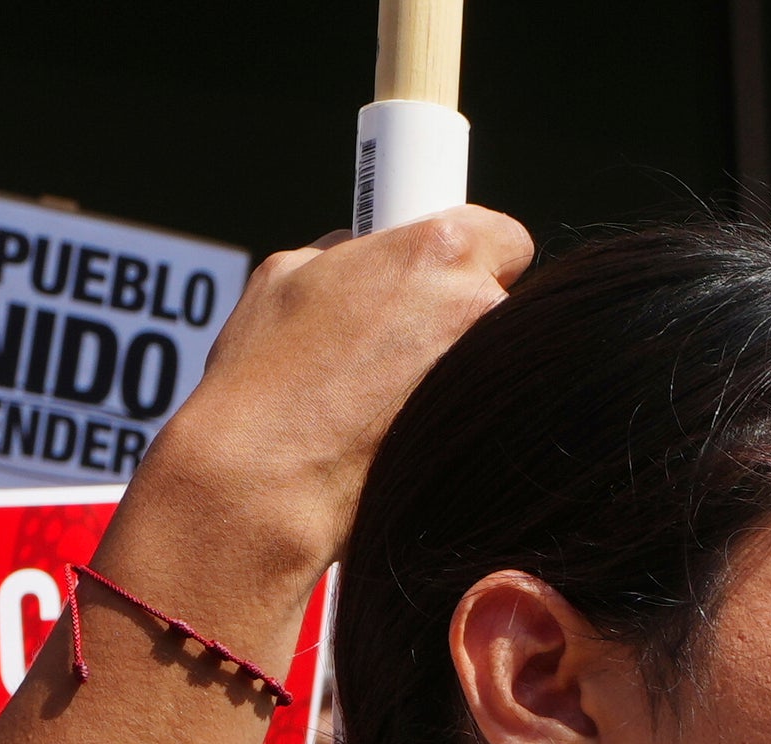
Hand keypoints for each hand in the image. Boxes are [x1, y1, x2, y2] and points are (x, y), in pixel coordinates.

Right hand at [127, 207, 534, 581]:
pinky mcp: (499, 439)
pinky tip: (405, 432)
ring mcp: (498, 381)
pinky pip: (492, 418)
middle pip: (503, 303)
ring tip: (390, 395)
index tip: (447, 275)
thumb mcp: (288, 274)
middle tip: (405, 340)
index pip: (504, 238)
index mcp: (440, 251)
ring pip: (501, 364)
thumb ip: (348, 256)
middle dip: (462, 316)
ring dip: (462, 372)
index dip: (475, 258)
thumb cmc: (266, 377)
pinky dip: (462, 421)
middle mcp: (483, 309)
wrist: (269, 478)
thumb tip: (365, 253)